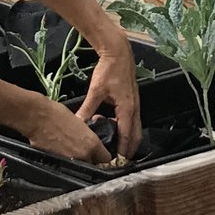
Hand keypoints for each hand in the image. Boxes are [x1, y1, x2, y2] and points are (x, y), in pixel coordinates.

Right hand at [27, 93, 114, 166]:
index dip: (103, 156)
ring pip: (79, 166)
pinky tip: (61, 150)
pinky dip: (65, 159)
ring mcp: (69, 161)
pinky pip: (65, 164)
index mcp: (92, 144)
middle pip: (93, 165)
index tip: (100, 154)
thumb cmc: (57, 114)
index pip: (106, 159)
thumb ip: (87, 136)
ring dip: (78, 161)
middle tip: (86, 151)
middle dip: (91, 160)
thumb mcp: (80, 122)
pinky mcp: (56, 162)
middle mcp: (83, 155)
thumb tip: (88, 142)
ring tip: (71, 149)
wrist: (37, 117)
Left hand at [76, 20, 142, 159]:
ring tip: (113, 144)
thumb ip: (87, 109)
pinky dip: (125, 127)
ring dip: (126, 138)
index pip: (127, 136)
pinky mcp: (133, 100)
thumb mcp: (95, 91)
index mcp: (127, 109)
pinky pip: (132, 119)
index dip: (123, 150)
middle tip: (118, 160)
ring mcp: (136, 105)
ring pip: (135, 128)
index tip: (117, 162)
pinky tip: (111, 124)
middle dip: (129, 149)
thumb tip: (77, 123)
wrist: (119, 52)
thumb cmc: (109, 70)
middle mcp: (135, 109)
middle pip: (136, 136)